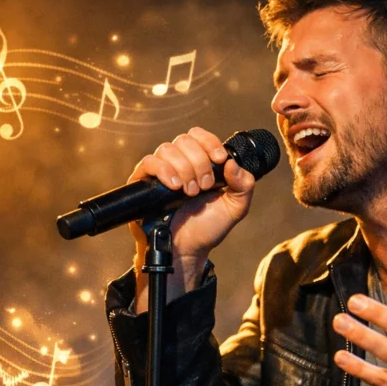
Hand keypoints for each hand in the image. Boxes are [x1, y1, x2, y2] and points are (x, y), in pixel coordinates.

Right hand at [127, 128, 255, 308]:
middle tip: (205, 186)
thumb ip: (243, 185)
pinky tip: (174, 186)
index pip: (199, 135)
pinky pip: (148, 162)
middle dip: (199, 162)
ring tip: (190, 192)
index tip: (219, 159)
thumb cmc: (208, 228)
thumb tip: (232, 163)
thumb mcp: (235, 207)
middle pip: (184, 140)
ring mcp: (160, 171)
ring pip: (167, 149)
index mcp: (200, 162)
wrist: (188, 250)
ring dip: (184, 169)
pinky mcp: (142, 182)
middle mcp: (178, 163)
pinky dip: (164, 170)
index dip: (210, 142)